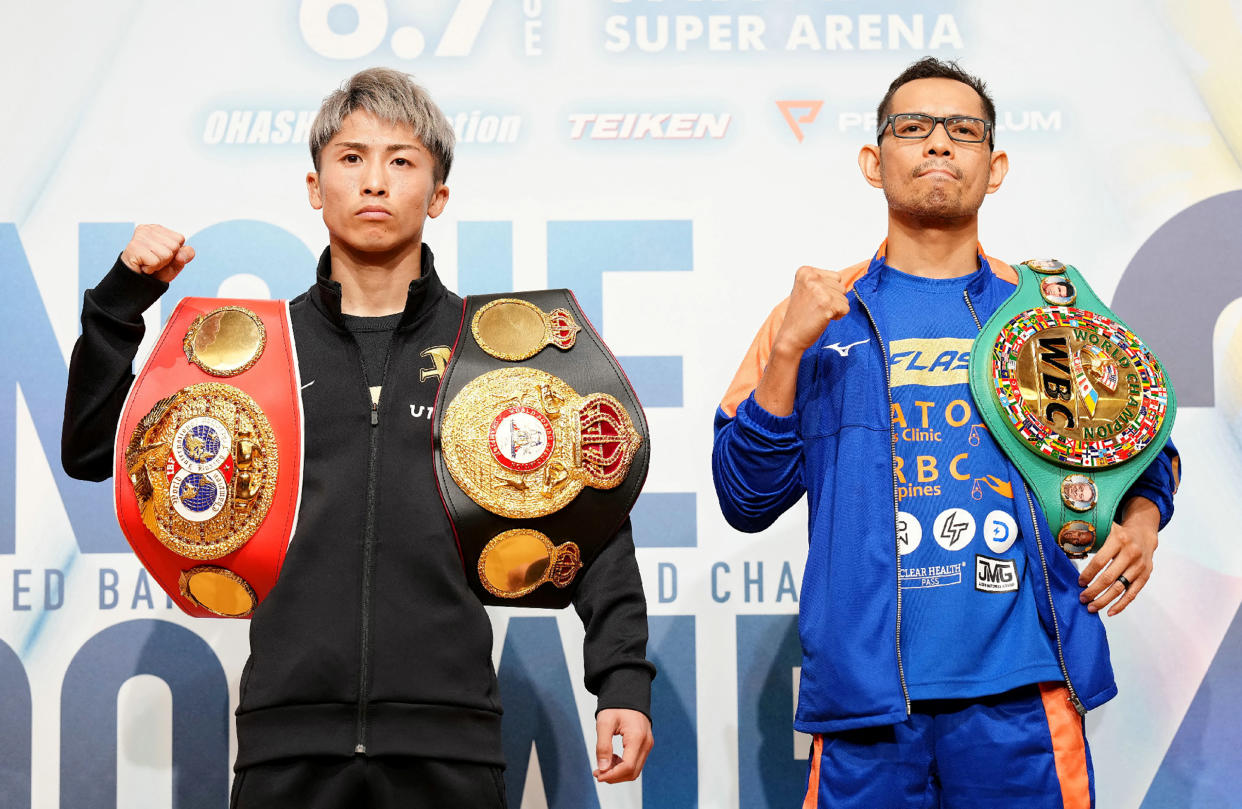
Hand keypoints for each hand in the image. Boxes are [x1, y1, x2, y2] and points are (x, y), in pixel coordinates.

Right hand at [120, 224, 194, 282]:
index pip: (180, 239)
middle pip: (174, 246)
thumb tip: (180, 255)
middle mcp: (147, 229)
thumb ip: (186, 255)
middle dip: (167, 259)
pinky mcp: (134, 248)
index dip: (174, 253)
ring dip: (159, 264)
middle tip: (153, 261)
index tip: (161, 256)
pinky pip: (155, 262)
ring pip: (166, 254)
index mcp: (157, 229)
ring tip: (147, 263)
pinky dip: (151, 269)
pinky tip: (142, 267)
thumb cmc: (155, 270)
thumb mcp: (176, 262)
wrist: (136, 282)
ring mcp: (139, 237)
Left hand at [593, 708, 652, 783]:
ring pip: (635, 770)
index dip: (612, 775)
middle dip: (614, 776)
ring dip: (618, 773)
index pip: (628, 767)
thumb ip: (603, 746)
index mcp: (637, 737)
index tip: (597, 774)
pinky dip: (623, 766)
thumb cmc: (616, 706)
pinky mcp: (645, 745)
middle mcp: (646, 743)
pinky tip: (612, 759)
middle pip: (632, 772)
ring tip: (603, 765)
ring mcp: (647, 745)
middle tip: (597, 772)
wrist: (628, 694)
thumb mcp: (604, 723)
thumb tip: (603, 768)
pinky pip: (636, 763)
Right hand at [772, 266, 850, 355]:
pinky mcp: (827, 303)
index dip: (829, 292)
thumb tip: (843, 281)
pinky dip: (838, 316)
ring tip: (819, 313)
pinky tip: (823, 318)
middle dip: (833, 300)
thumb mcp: (807, 289)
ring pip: (845, 297)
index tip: (813, 300)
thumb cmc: (800, 315)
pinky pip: (845, 308)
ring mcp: (819, 290)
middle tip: (816, 308)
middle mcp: (811, 277)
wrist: (791, 336)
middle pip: (841, 286)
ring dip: (835, 308)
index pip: (836, 277)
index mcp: (805, 271)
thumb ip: (822, 281)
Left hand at [1078, 497, 1159, 615]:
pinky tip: (1110, 612)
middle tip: (1082, 598)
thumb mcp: (1105, 529)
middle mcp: (1131, 553)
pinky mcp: (1145, 576)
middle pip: (1109, 577)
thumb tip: (1065, 543)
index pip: (1099, 561)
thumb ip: (1089, 536)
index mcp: (1118, 540)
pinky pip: (1132, 594)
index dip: (1088, 574)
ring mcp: (1139, 566)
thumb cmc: (1118, 534)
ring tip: (1091, 607)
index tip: (1079, 582)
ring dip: (1104, 600)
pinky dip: (1121, 605)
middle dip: (1094, 590)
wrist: (1143, 535)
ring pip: (1120, 588)